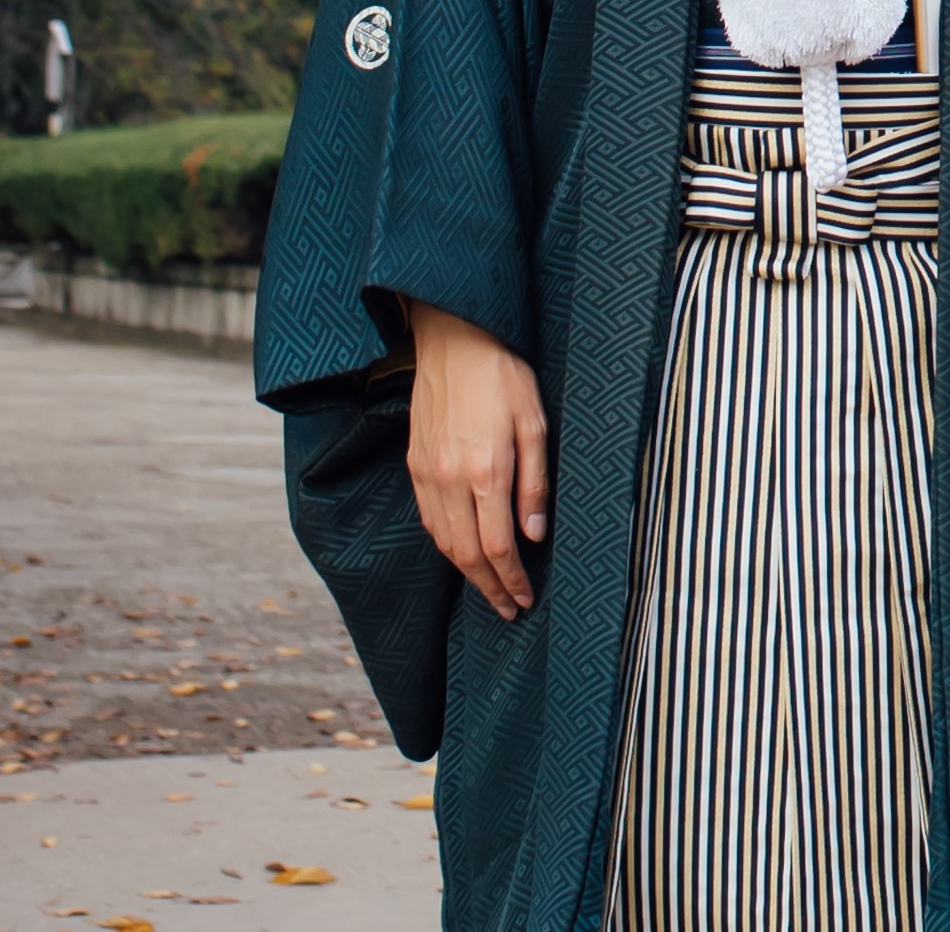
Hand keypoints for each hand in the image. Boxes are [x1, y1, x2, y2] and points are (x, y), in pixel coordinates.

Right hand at [405, 301, 550, 617]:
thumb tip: (534, 534)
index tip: (525, 599)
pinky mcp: (415, 465)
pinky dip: (446, 545)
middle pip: (467, 555)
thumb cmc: (502, 373)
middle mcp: (450, 480)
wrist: (453, 339)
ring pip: (443, 543)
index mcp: (485, 470)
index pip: (496, 546)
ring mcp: (428, 474)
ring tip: (489, 590)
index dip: (511, 579)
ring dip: (466, 573)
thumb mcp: (534, 420)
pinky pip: (428, 519)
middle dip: (489, 589)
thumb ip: (535, 480)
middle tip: (509, 609)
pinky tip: (462, 552)